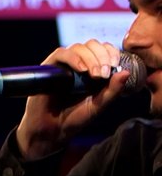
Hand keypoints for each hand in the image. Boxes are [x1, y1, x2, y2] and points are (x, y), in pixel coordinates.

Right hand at [17, 40, 133, 158]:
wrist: (52, 130)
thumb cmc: (74, 118)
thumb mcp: (99, 105)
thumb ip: (113, 90)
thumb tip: (125, 72)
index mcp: (93, 70)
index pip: (104, 50)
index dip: (111, 52)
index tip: (116, 64)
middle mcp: (78, 65)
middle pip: (92, 45)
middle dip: (102, 56)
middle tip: (104, 74)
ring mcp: (63, 66)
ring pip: (78, 47)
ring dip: (90, 58)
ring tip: (94, 75)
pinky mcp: (49, 68)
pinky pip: (61, 54)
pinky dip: (74, 58)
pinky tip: (81, 70)